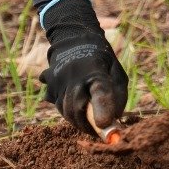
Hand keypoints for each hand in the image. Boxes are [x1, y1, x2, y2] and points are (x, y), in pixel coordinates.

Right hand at [38, 0, 127, 136]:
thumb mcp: (117, 72)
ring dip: (78, 119)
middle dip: (88, 125)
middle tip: (99, 129)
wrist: (74, 39)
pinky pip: (56, 104)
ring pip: (65, 109)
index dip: (102, 109)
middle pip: (77, 108)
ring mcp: (59, 78)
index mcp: (96, 69)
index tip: (105, 124)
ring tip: (89, 119)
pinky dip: (66, 109)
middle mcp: (74, 74)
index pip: (100, 91)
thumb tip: (113, 121)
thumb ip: (118, 96)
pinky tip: (74, 103)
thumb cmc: (102, 60)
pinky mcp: (50, 83)